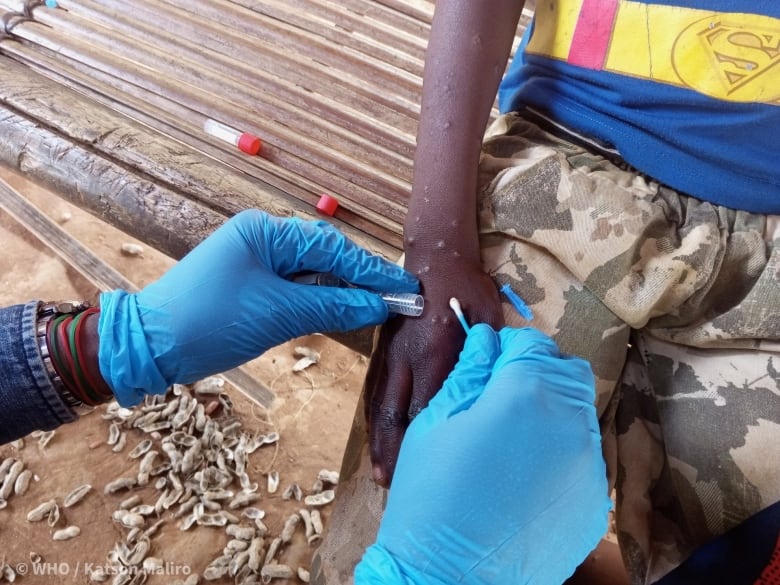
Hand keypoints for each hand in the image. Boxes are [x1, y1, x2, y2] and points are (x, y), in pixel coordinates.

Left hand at [97, 210, 418, 405]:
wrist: (150, 346)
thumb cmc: (209, 321)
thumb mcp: (278, 313)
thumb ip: (333, 305)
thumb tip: (379, 307)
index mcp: (266, 232)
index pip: (333, 248)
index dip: (372, 270)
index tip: (406, 288)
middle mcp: (262, 239)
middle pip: (326, 256)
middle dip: (361, 280)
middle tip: (398, 301)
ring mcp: (255, 262)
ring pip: (312, 275)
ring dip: (341, 292)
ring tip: (377, 310)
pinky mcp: (250, 286)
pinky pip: (295, 289)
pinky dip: (319, 302)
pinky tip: (341, 313)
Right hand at [355, 325, 610, 584]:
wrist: (447, 579)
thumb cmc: (430, 495)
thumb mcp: (435, 423)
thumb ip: (468, 373)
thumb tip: (486, 341)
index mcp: (524, 395)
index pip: (532, 344)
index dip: (509, 347)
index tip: (491, 363)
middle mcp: (569, 423)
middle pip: (567, 373)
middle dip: (539, 372)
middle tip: (503, 397)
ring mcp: (588, 466)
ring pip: (579, 414)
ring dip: (551, 412)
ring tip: (511, 441)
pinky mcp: (592, 503)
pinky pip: (583, 459)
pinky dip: (560, 454)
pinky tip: (524, 479)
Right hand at [366, 262, 502, 485]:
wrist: (433, 256)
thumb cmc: (466, 287)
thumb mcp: (487, 316)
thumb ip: (488, 354)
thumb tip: (493, 392)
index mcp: (435, 350)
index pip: (427, 405)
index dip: (424, 442)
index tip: (427, 471)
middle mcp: (406, 357)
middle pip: (394, 413)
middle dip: (393, 452)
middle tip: (395, 486)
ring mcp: (390, 353)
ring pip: (379, 404)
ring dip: (378, 441)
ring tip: (381, 472)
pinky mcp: (383, 350)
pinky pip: (374, 389)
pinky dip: (373, 418)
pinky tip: (375, 436)